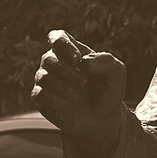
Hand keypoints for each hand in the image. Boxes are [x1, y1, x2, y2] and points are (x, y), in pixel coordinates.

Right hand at [31, 31, 127, 157]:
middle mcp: (54, 62)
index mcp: (71, 50)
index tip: (77, 60)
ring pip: (43, 77)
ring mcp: (45, 80)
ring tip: (78, 95)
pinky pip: (39, 94)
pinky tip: (68, 104)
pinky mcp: (40, 97)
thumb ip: (106, 61)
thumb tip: (83, 61)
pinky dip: (56, 100)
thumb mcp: (116, 74)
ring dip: (64, 87)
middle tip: (84, 82)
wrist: (101, 120)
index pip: (57, 37)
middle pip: (48, 59)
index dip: (64, 46)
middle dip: (68, 72)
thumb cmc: (107, 92)